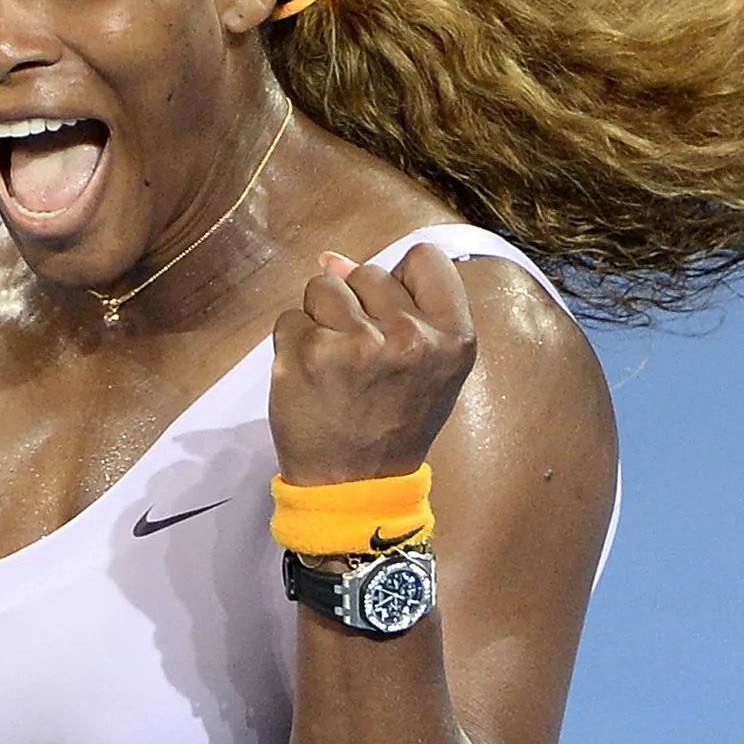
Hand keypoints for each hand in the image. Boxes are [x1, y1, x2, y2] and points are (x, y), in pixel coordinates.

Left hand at [270, 244, 477, 484]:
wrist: (355, 485)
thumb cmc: (393, 422)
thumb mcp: (426, 367)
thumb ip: (401, 307)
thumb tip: (334, 258)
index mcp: (453, 339)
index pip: (426, 259)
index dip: (400, 280)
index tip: (391, 313)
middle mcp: (410, 337)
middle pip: (367, 272)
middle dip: (356, 305)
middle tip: (361, 357)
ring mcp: (357, 344)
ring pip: (323, 286)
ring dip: (321, 319)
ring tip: (334, 364)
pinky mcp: (308, 354)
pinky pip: (290, 317)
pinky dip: (293, 342)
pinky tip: (310, 375)